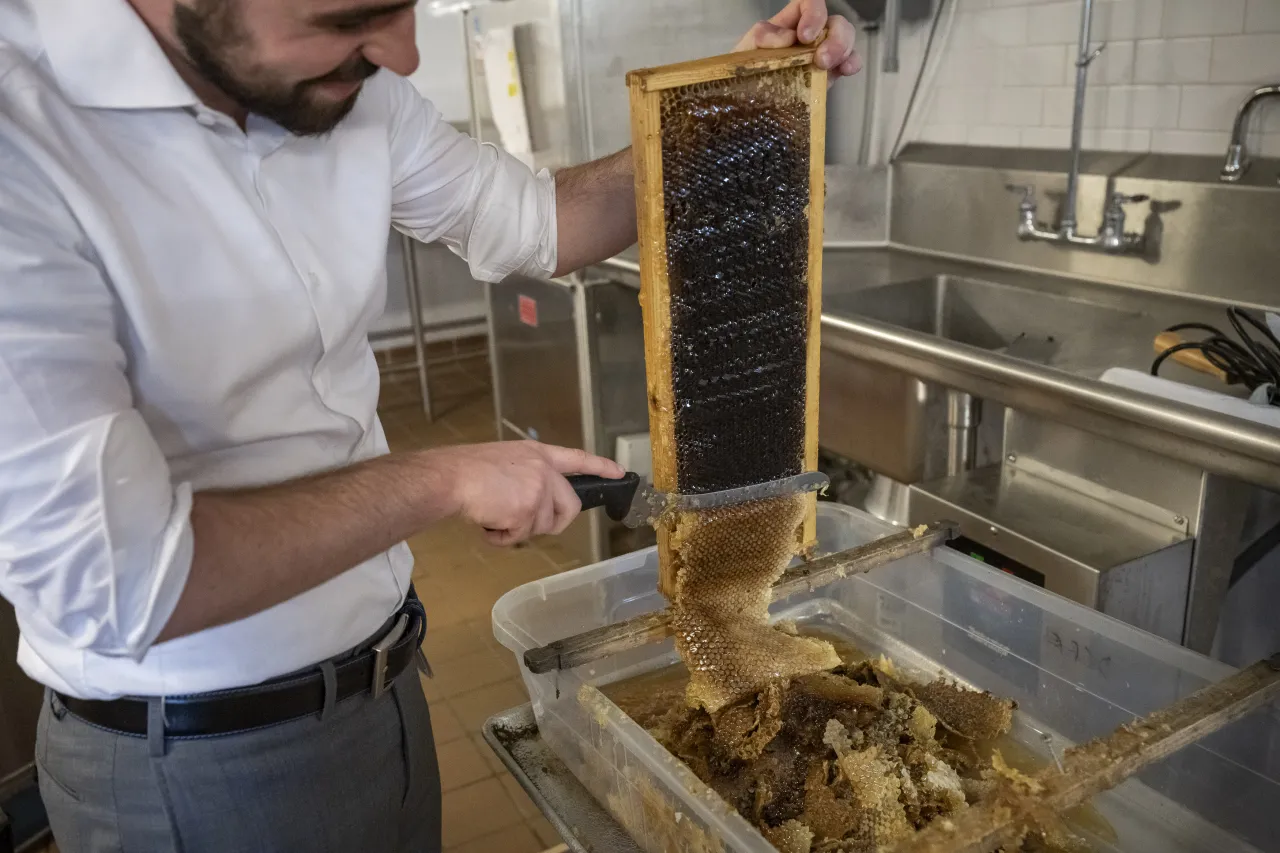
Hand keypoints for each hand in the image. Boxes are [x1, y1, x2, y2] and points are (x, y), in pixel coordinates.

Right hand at [426, 441, 624, 545]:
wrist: (452, 477)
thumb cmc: (468, 468)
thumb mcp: (506, 459)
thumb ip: (527, 474)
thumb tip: (531, 501)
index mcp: (538, 454)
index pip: (577, 459)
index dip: (600, 466)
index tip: (619, 473)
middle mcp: (544, 471)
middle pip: (569, 506)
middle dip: (554, 522)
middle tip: (526, 526)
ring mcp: (538, 491)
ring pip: (542, 526)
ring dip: (517, 530)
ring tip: (493, 516)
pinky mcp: (527, 512)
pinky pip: (520, 537)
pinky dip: (502, 538)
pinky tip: (487, 523)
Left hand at [734, 0, 861, 82]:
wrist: (744, 106)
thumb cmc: (742, 74)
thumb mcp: (745, 51)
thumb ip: (762, 38)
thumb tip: (788, 37)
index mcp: (789, 23)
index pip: (809, 4)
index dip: (814, 14)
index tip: (805, 36)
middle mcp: (809, 36)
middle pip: (833, 21)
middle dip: (833, 37)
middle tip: (820, 59)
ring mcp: (820, 55)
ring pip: (845, 38)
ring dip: (842, 48)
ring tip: (827, 65)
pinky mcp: (827, 76)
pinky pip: (848, 62)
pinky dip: (852, 62)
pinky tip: (847, 69)